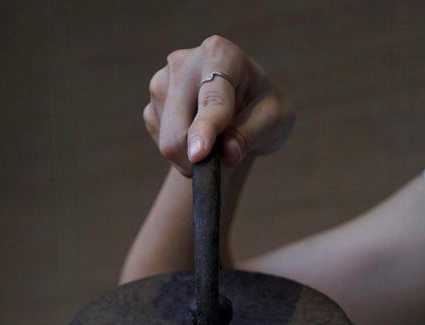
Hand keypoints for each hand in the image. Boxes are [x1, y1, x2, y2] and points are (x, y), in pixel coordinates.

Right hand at [143, 35, 294, 175]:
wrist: (241, 104)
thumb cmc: (261, 106)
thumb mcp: (272, 120)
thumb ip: (250, 135)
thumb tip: (227, 154)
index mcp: (219, 55)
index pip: (211, 101)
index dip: (205, 130)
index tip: (199, 154)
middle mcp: (183, 63)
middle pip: (177, 130)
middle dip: (195, 160)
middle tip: (218, 168)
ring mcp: (161, 84)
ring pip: (167, 143)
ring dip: (191, 158)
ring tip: (215, 144)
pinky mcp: (152, 106)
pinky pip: (161, 144)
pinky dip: (181, 154)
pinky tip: (198, 137)